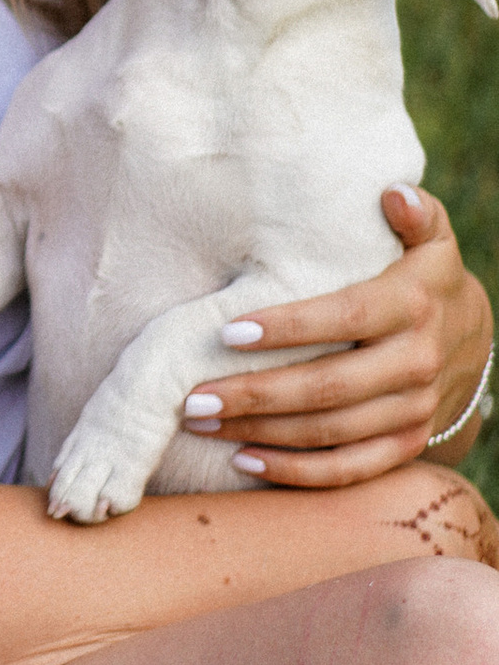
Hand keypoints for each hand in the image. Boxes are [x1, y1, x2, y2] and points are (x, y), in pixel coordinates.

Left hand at [183, 185, 493, 486]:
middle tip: (193, 396)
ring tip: (201, 422)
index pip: (346, 317)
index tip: (228, 332)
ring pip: (330, 433)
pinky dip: (296, 472)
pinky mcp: (406, 445)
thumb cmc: (424, 280)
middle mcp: (415, 362)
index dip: (289, 327)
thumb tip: (393, 192)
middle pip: (328, 388)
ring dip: (261, 432)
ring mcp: (412, 410)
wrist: (473, 344)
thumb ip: (415, 214)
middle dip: (256, 394)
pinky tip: (244, 461)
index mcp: (413, 304)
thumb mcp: (431, 241)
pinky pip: (349, 469)